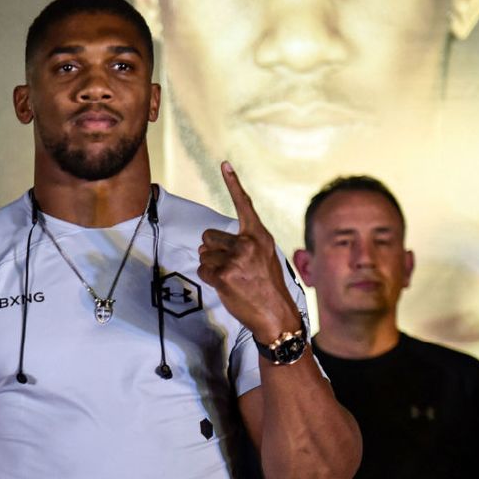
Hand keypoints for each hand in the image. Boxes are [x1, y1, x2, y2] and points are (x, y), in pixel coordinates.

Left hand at [196, 162, 301, 342]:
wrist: (276, 315)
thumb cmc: (267, 287)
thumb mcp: (264, 257)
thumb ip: (244, 244)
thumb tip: (210, 242)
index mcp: (259, 236)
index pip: (244, 205)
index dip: (233, 183)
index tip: (223, 164)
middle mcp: (248, 243)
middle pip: (208, 236)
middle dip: (212, 251)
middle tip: (230, 267)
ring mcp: (236, 259)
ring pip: (204, 254)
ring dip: (211, 266)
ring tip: (231, 278)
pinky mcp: (224, 274)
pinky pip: (203, 270)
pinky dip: (209, 278)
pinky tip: (225, 285)